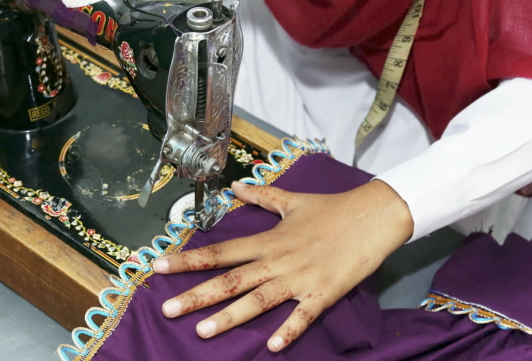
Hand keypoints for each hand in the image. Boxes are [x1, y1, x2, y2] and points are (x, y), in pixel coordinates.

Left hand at [153, 179, 412, 351]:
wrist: (372, 216)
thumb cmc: (330, 209)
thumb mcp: (291, 200)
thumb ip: (261, 196)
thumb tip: (234, 187)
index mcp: (268, 239)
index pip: (221, 251)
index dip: (188, 260)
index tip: (159, 267)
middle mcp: (277, 260)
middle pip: (231, 280)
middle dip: (197, 295)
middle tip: (167, 310)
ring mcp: (299, 278)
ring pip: (258, 300)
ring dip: (230, 316)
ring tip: (202, 331)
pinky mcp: (323, 293)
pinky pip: (303, 315)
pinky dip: (289, 330)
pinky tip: (272, 346)